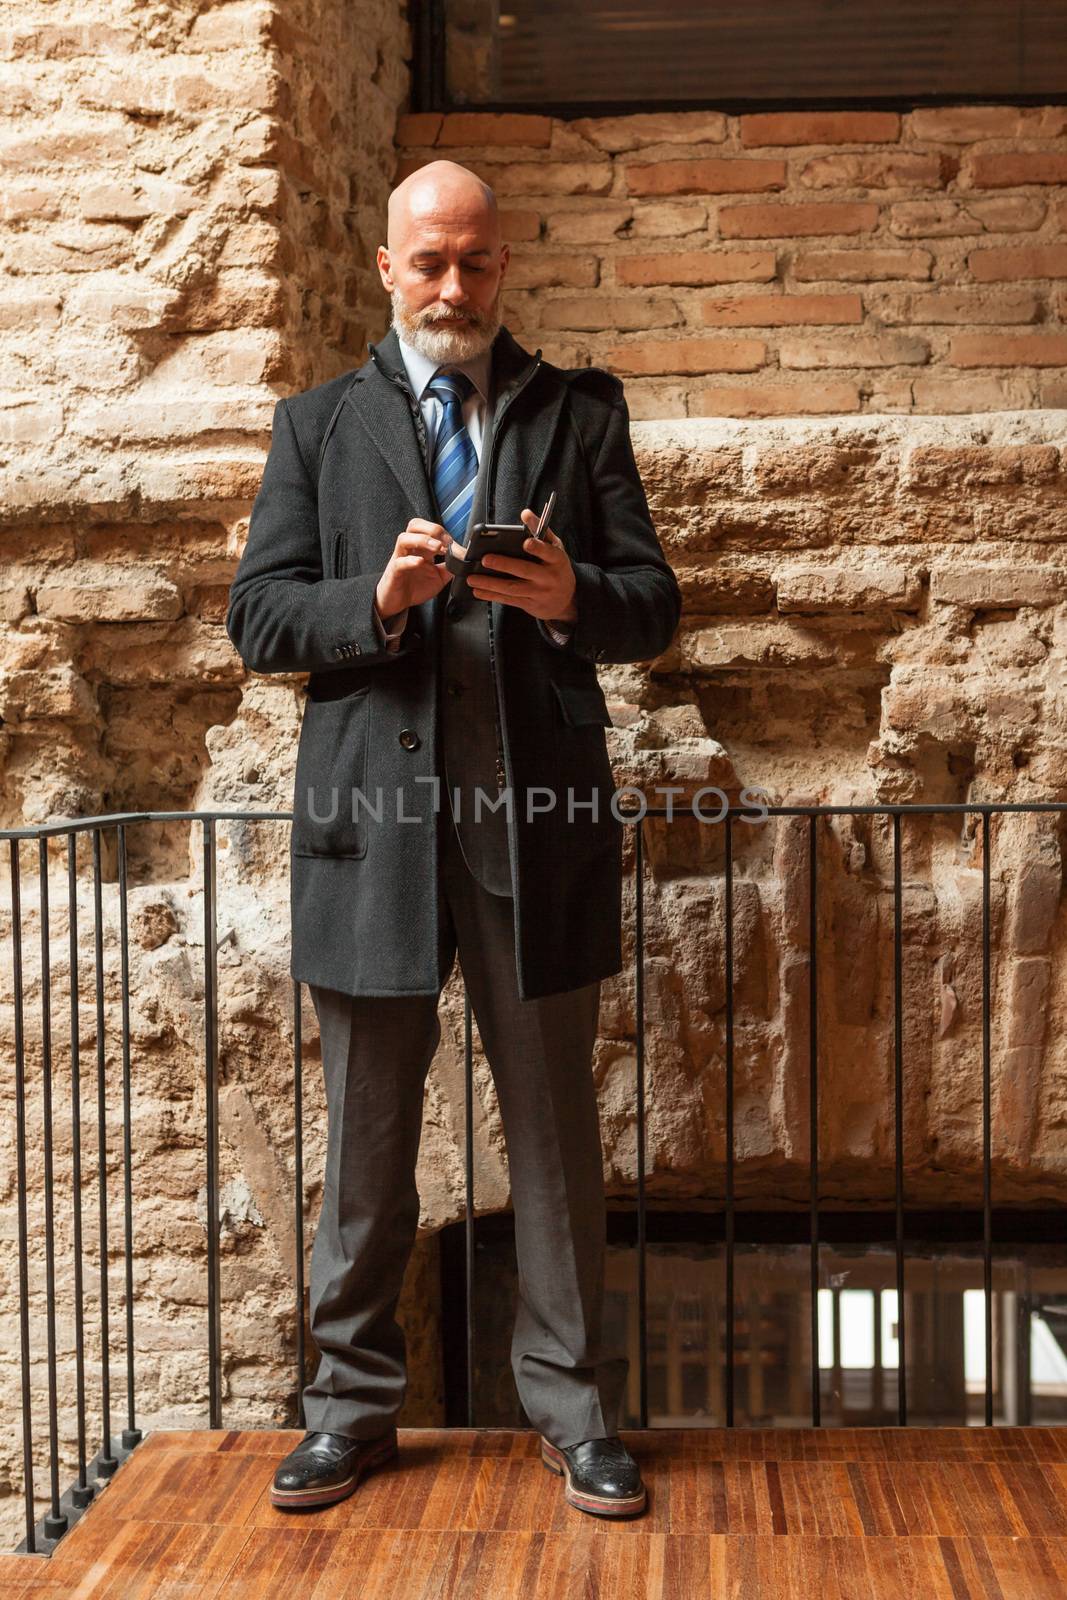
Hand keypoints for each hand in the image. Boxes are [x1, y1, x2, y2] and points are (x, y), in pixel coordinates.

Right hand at [375, 518, 452, 617]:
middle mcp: (410, 550)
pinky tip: (420, 562)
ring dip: (422, 540)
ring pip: (404, 538)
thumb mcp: (438, 578)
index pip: (430, 529)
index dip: (444, 533)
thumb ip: (450, 568)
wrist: (396, 602)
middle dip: (432, 529)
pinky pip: (399, 562)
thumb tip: (463, 560)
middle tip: (445, 541)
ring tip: (437, 548)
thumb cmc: (414, 587)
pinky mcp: (394, 572)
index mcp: (421, 548)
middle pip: (415, 525)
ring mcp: (400, 559)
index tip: (454, 544)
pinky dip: (410, 560)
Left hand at [466, 507, 577, 622]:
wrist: (567, 600)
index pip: (548, 552)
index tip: (526, 542)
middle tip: (486, 559)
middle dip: (504, 565)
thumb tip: (525, 513)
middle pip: (525, 570)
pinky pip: (508, 600)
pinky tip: (478, 591)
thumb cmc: (557, 567)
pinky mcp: (529, 604)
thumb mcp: (556, 547)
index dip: (537, 548)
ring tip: (472, 578)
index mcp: (557, 559)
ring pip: (512, 588)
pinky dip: (492, 595)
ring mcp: (539, 592)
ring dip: (491, 584)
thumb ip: (541, 530)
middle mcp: (548, 577)